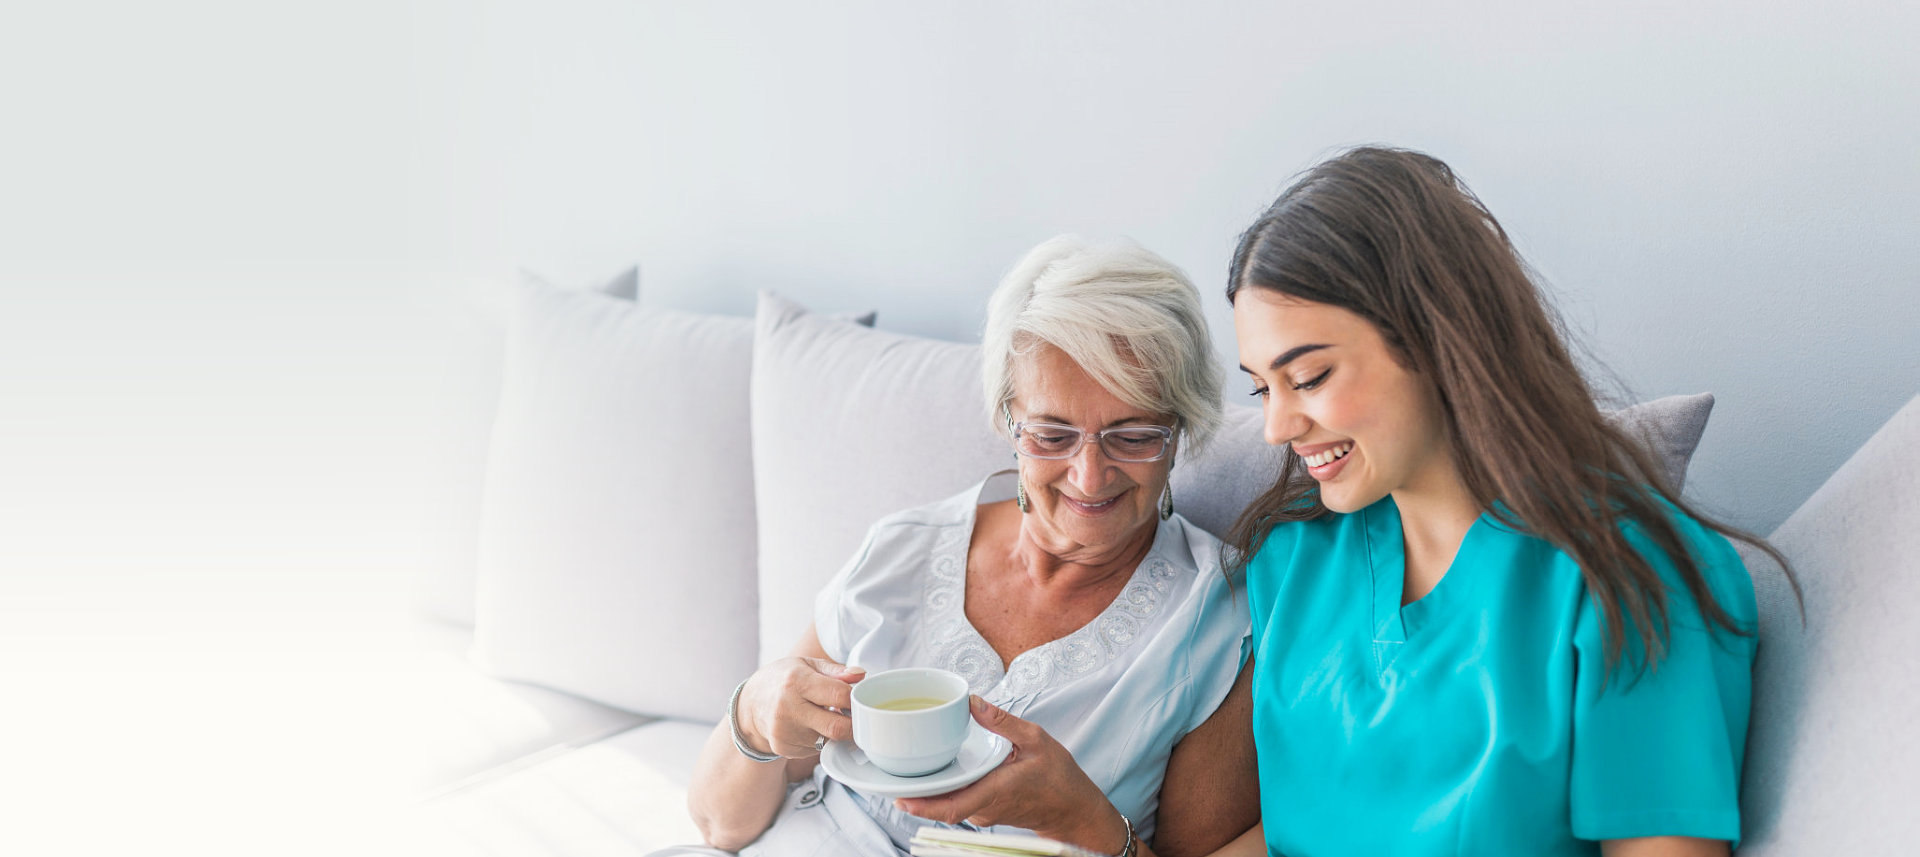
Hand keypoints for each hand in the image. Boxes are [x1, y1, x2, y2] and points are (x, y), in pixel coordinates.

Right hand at [738, 657, 864, 757]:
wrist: (752, 703)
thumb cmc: (784, 679)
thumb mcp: (807, 665)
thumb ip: (836, 671)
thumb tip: (861, 675)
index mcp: (796, 682)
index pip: (840, 695)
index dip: (854, 698)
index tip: (856, 698)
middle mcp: (788, 708)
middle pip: (837, 727)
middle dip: (852, 724)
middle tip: (852, 715)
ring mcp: (784, 732)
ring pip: (828, 740)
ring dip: (833, 731)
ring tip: (823, 716)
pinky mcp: (784, 748)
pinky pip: (815, 749)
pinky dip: (819, 739)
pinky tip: (809, 726)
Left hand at [895, 696, 1126, 853]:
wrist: (1073, 809)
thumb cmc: (1059, 778)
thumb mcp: (1037, 739)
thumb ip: (1003, 722)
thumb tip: (972, 702)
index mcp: (995, 791)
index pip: (952, 806)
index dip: (923, 805)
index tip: (899, 797)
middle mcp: (984, 807)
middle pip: (941, 806)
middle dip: (914, 794)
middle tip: (886, 777)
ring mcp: (983, 813)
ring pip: (948, 804)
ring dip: (927, 791)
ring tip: (903, 770)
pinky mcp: (984, 811)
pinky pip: (957, 802)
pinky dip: (942, 790)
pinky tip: (932, 772)